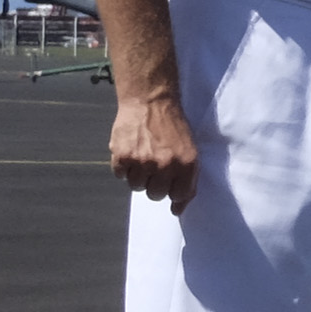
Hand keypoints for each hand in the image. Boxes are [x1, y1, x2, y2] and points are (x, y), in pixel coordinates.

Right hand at [110, 88, 198, 213]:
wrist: (150, 101)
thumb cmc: (173, 127)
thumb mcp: (190, 150)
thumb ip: (188, 180)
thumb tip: (177, 210)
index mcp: (186, 165)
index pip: (179, 196)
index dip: (173, 190)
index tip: (169, 182)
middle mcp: (165, 165)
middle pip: (155, 195)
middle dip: (154, 183)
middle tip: (154, 165)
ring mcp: (142, 162)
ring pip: (136, 187)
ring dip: (138, 175)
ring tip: (143, 155)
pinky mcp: (122, 156)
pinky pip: (120, 175)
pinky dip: (123, 166)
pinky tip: (131, 150)